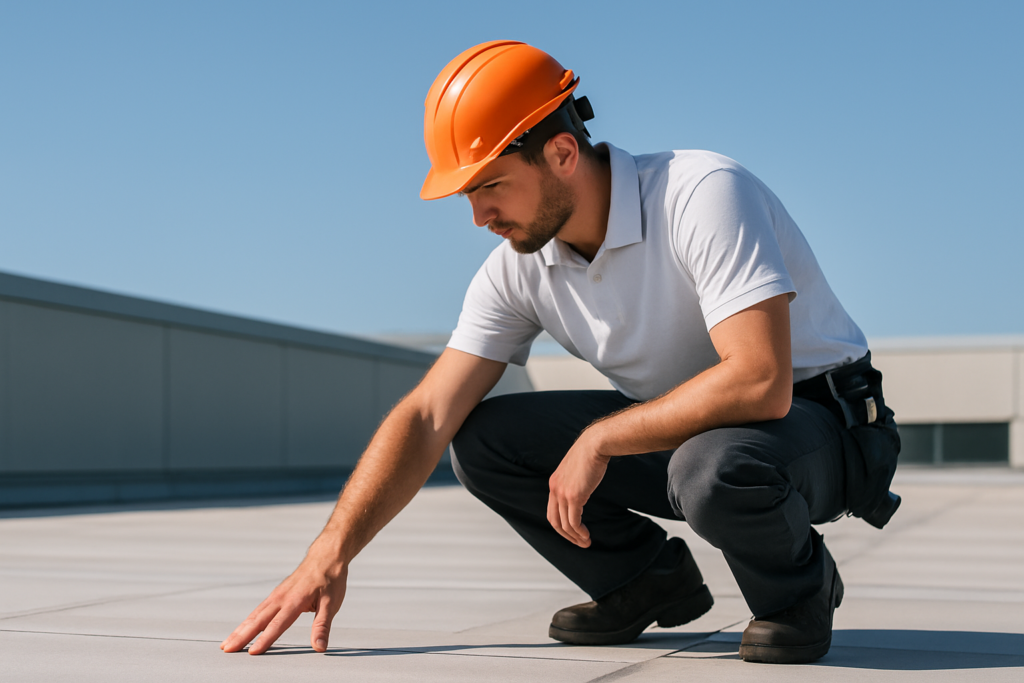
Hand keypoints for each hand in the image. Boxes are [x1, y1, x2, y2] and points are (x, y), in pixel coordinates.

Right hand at [220, 547, 347, 654]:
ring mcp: (277, 595)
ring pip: (255, 615)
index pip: (277, 624)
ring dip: (240, 629)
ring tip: (227, 644)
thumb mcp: (332, 603)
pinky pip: (258, 610)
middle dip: (242, 636)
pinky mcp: (276, 595)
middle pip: (258, 620)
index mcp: (295, 601)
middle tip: (227, 650)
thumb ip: (323, 626)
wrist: (326, 556)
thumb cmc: (331, 580)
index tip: (253, 652)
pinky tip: (241, 630)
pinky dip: (247, 622)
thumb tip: (320, 647)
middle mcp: (281, 598)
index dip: (265, 639)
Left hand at [547, 429, 609, 547]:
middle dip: (566, 536)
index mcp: (554, 483)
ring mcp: (563, 493)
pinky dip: (579, 531)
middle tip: (579, 542)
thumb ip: (575, 482)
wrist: (594, 445)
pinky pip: (574, 521)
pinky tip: (586, 535)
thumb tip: (582, 491)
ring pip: (565, 524)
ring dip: (575, 537)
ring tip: (586, 542)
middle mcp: (554, 489)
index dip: (561, 525)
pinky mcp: (574, 496)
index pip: (552, 511)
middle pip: (554, 521)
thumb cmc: (590, 454)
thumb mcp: (576, 470)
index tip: (573, 532)